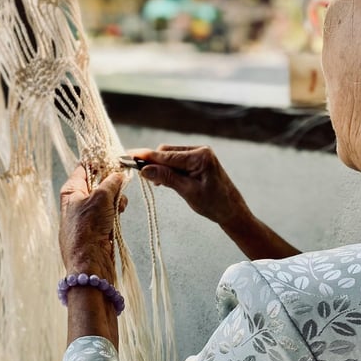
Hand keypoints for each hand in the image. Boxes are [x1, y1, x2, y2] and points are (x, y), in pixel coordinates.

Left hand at [59, 166, 125, 275]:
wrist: (89, 262)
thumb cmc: (88, 229)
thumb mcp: (101, 197)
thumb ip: (110, 182)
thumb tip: (117, 174)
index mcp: (71, 190)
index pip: (84, 167)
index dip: (99, 162)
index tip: (114, 159)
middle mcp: (77, 201)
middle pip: (98, 182)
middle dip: (112, 184)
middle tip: (119, 185)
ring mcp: (88, 215)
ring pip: (107, 197)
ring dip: (116, 199)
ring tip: (118, 207)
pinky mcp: (98, 227)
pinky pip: (110, 212)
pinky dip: (116, 211)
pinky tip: (119, 216)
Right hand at [130, 145, 250, 228]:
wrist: (231, 210)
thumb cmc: (214, 204)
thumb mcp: (188, 192)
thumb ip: (166, 178)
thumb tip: (144, 170)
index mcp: (200, 157)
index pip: (167, 155)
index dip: (146, 157)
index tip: (129, 156)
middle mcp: (200, 151)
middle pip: (166, 152)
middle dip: (153, 163)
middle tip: (142, 177)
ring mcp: (199, 154)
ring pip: (170, 155)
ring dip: (161, 167)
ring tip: (158, 184)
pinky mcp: (198, 160)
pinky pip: (177, 160)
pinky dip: (168, 169)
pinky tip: (165, 181)